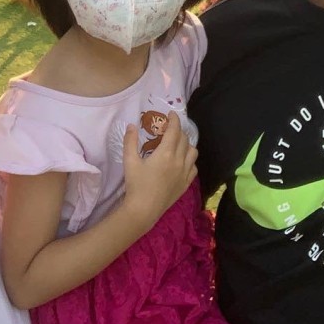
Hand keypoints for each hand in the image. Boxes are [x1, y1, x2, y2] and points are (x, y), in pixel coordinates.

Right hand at [120, 111, 196, 227]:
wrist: (144, 209)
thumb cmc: (136, 184)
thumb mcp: (129, 161)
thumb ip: (130, 141)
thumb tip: (131, 125)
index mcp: (166, 153)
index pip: (175, 130)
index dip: (174, 120)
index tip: (171, 114)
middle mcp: (179, 161)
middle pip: (184, 139)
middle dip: (178, 130)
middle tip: (169, 129)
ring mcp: (185, 173)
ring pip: (193, 152)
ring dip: (186, 144)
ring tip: (177, 144)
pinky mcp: (186, 183)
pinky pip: (194, 167)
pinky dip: (189, 160)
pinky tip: (181, 161)